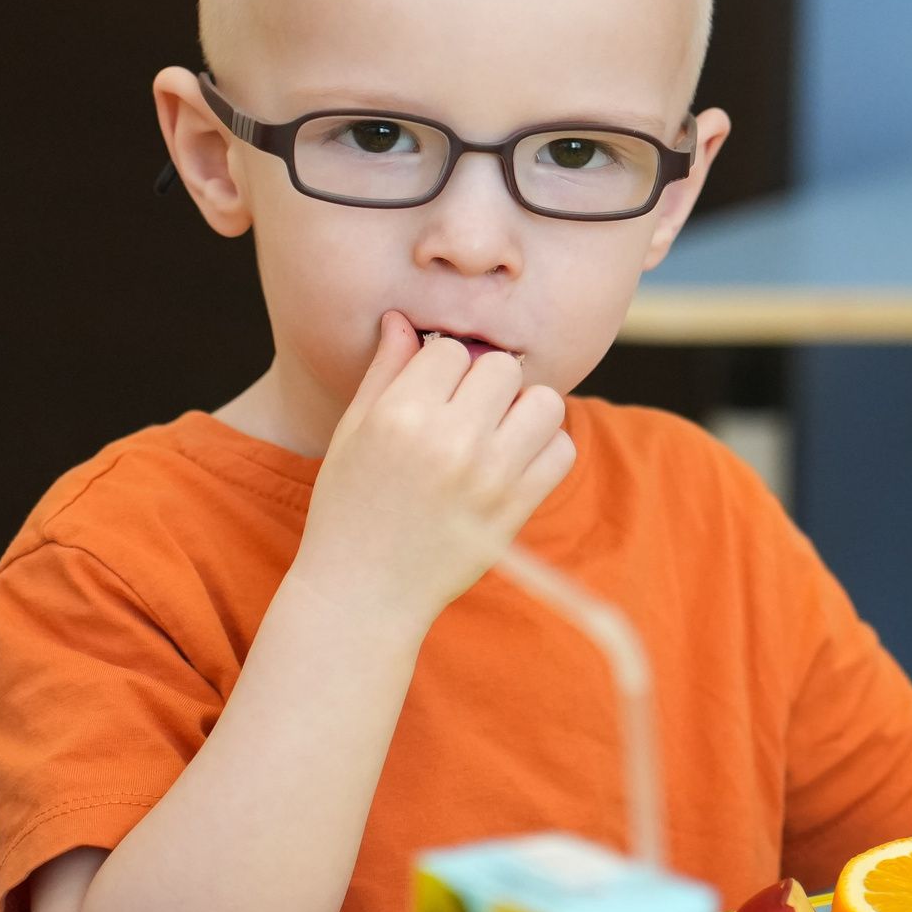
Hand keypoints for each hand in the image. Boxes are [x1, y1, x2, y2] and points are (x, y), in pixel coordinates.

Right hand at [291, 313, 575, 627]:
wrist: (365, 591)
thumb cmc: (350, 506)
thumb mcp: (353, 432)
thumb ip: (384, 371)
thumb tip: (403, 320)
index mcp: (401, 416)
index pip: (451, 350)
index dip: (443, 366)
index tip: (432, 393)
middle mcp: (450, 441)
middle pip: (502, 368)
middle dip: (486, 383)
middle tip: (465, 413)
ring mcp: (490, 477)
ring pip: (544, 402)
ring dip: (523, 411)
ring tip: (495, 433)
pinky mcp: (518, 508)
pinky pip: (561, 450)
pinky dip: (544, 450)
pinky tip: (511, 463)